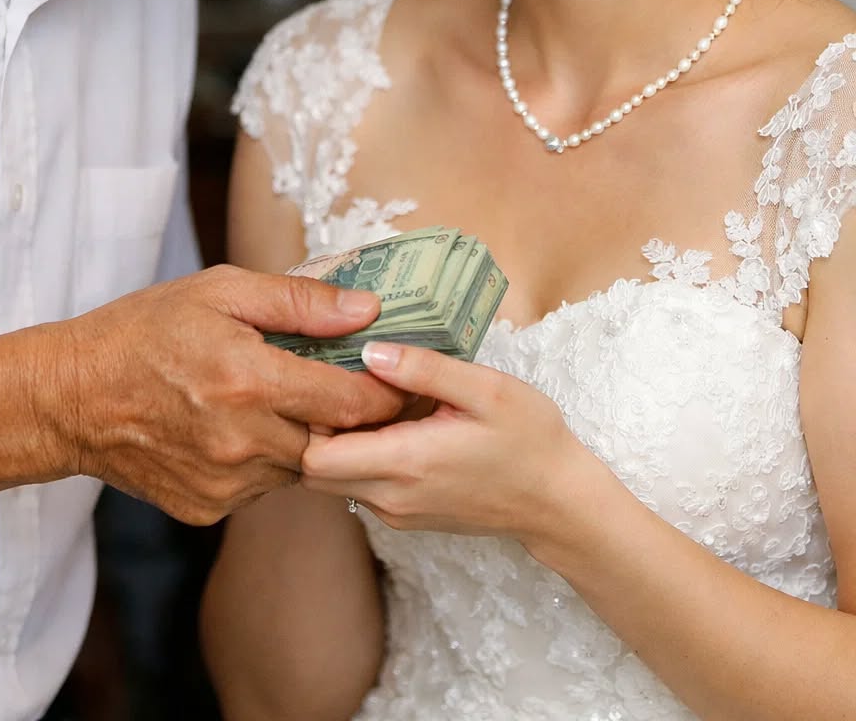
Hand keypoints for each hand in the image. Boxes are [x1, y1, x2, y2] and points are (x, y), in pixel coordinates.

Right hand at [41, 266, 401, 524]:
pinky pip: (264, 487)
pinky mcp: (208, 508)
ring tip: (288, 399)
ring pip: (302, 468)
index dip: (386, 393)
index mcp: (250, 381)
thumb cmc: (145, 330)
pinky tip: (246, 427)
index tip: (401, 377)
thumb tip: (367, 310)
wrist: (71, 397)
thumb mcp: (221, 290)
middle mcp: (243, 442)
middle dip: (352, 418)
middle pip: (334, 442)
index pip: (350, 403)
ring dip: (308, 438)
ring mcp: (225, 483)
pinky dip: (268, 460)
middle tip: (357, 387)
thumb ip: (300, 301)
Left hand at [301, 341, 584, 543]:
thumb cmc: (529, 439)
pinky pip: (357, 486)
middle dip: (312, 425)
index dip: (309, 414)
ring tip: (360, 393)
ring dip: (334, 441)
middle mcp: (391, 498)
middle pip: (311, 470)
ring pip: (331, 480)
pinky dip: (355, 456)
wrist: (558, 503)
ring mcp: (396, 513)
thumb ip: (424, 369)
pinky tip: (383, 420)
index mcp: (406, 463)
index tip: (324, 374)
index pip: (314, 455)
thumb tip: (368, 350)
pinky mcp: (404, 516)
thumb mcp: (486, 388)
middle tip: (333, 377)